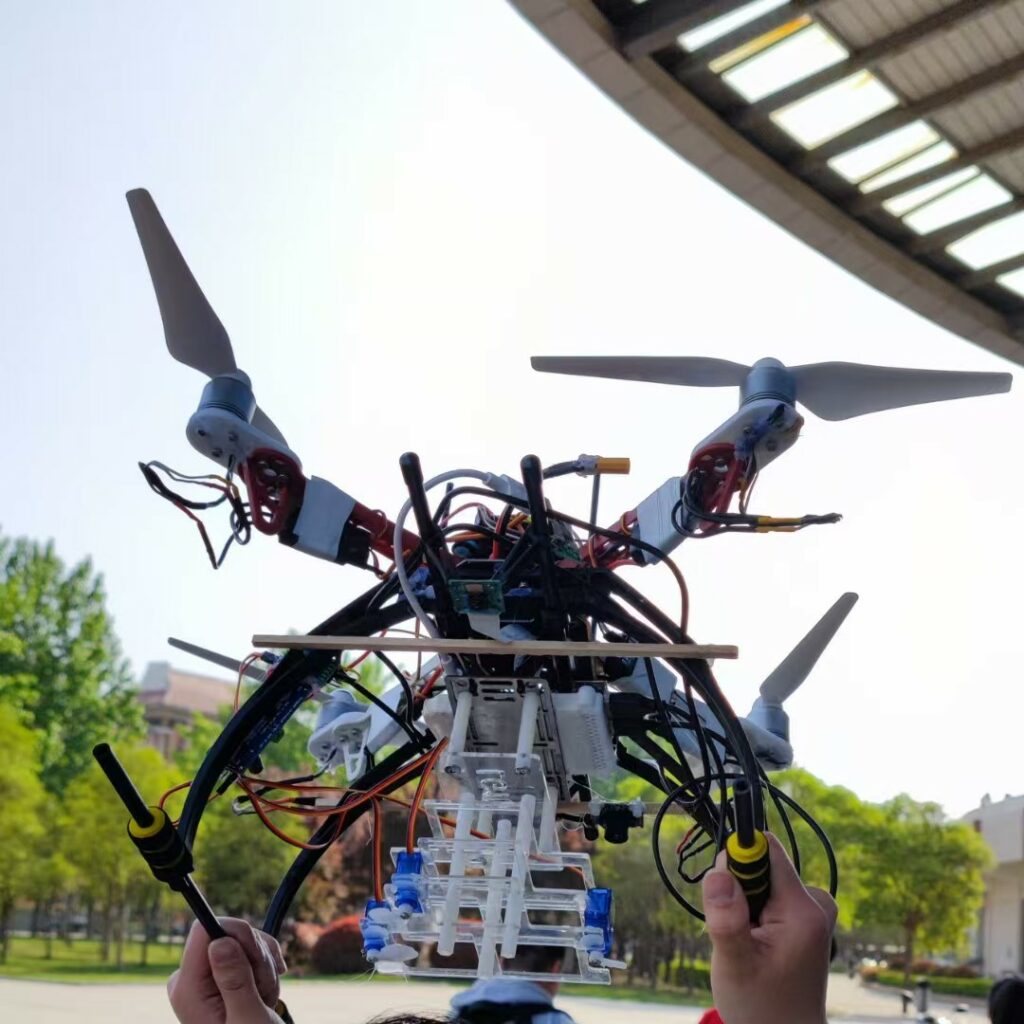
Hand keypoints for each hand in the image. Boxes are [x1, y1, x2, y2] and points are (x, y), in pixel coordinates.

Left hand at [167, 918, 287, 1023]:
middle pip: (227, 933)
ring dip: (263, 965)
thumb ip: (234, 981)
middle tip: (263, 992)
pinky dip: (264, 965)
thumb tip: (218, 941)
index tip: (256, 962)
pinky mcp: (219, 972)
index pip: (205, 930)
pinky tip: (264, 991)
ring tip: (264, 998)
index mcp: (187, 989)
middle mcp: (190, 978)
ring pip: (243, 939)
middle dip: (256, 956)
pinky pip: (247, 948)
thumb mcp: (247, 1018)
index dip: (238, 936)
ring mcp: (204, 975)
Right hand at [702, 833, 836, 1023]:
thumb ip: (726, 917)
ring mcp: (813, 911)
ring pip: (762, 881)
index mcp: (803, 910)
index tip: (724, 895)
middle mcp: (815, 904)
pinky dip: (754, 914)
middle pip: (762, 865)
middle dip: (738, 891)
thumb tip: (719, 871)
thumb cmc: (761, 1009)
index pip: (766, 850)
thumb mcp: (734, 965)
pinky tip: (756, 946)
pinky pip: (769, 895)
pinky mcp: (805, 917)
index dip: (737, 863)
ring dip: (744, 906)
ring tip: (747, 947)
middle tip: (736, 934)